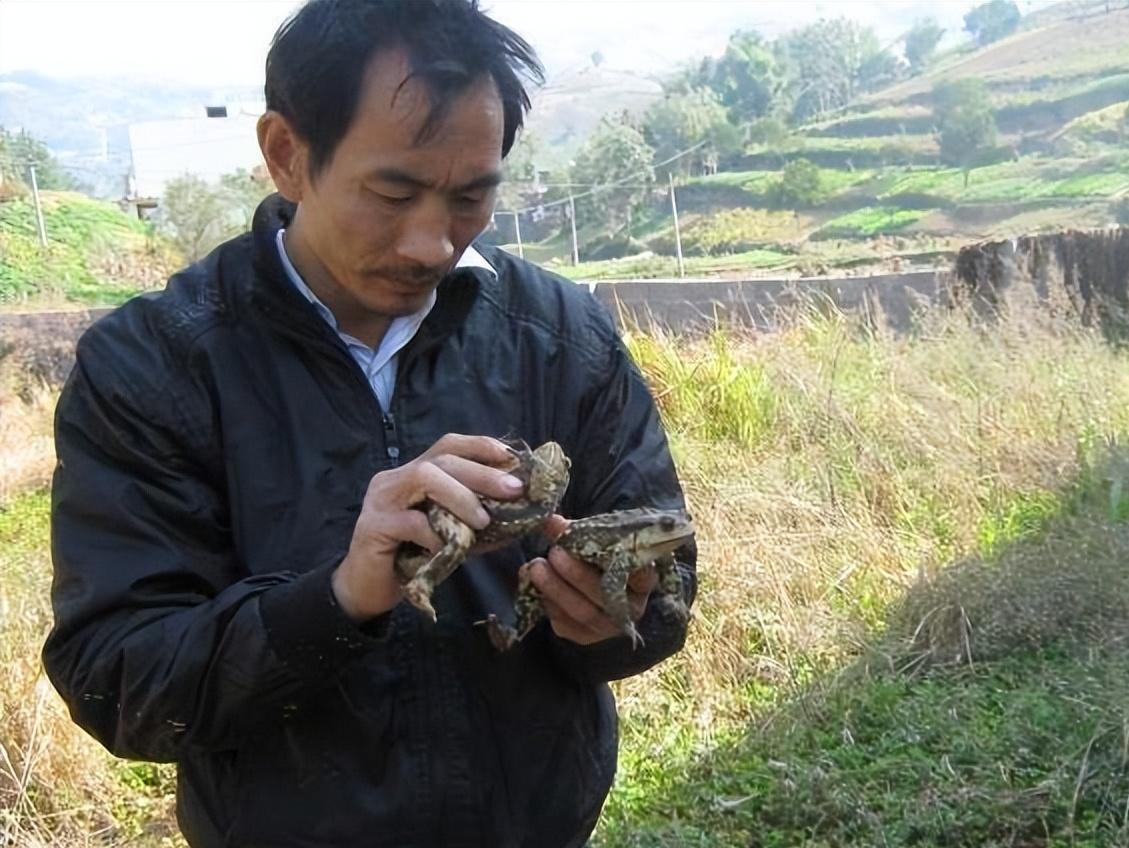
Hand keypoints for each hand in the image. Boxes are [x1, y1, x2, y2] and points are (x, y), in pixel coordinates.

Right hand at [332, 434, 524, 621]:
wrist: (368, 590)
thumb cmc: (413, 558)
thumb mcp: (451, 533)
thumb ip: (477, 518)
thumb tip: (523, 512)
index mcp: (414, 473)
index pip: (448, 445)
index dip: (481, 446)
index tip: (512, 457)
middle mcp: (395, 478)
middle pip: (442, 459)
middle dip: (482, 473)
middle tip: (514, 490)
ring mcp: (381, 499)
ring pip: (424, 477)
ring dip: (461, 496)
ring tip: (484, 521)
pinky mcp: (373, 526)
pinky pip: (410, 522)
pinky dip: (435, 534)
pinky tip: (449, 549)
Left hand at [527, 515, 658, 645]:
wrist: (587, 584)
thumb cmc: (597, 559)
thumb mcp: (595, 542)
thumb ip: (578, 532)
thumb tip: (551, 522)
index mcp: (642, 582)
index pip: (643, 576)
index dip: (632, 567)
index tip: (615, 550)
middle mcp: (630, 609)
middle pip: (604, 594)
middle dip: (576, 573)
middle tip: (555, 553)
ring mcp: (607, 626)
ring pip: (582, 612)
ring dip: (555, 588)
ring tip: (535, 567)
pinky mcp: (584, 636)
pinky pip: (564, 624)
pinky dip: (546, 603)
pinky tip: (533, 584)